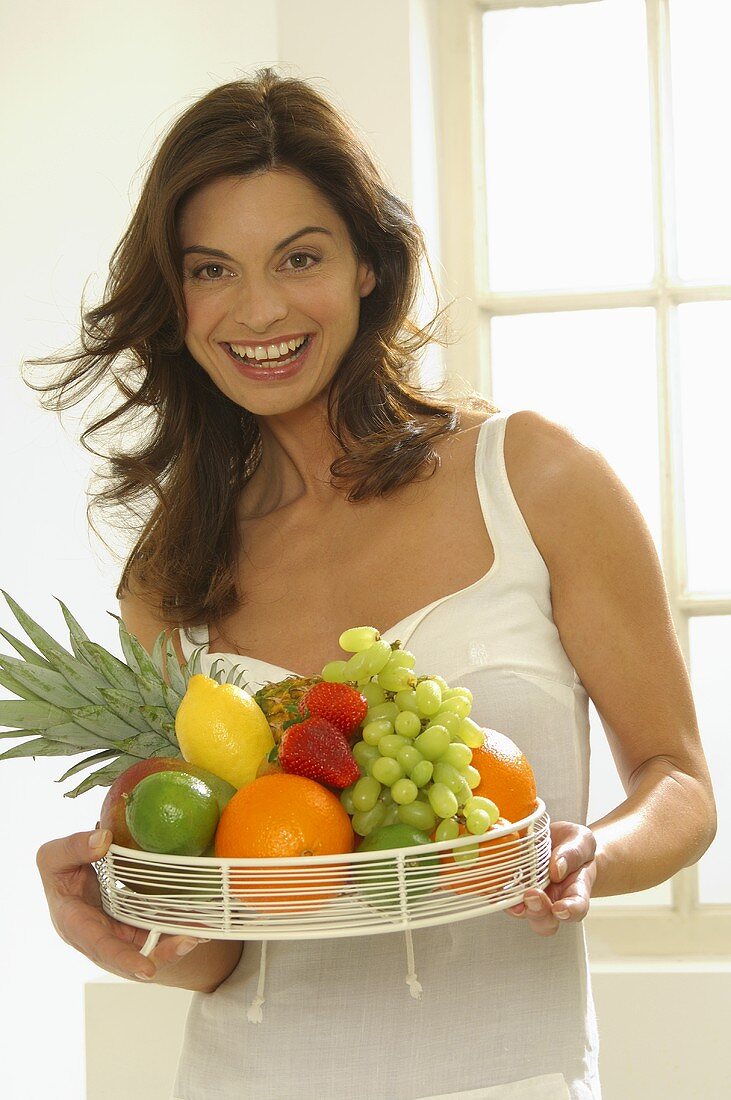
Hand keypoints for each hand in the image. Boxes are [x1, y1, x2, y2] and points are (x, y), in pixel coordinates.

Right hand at [36, 828, 209, 980]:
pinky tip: (199, 922)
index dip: (122, 958)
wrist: (71, 880)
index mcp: (74, 924)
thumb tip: (103, 839)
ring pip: (149, 947)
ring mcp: (118, 936)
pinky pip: (156, 933)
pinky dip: (176, 929)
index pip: (98, 944)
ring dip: (175, 943)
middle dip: (162, 953)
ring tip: (201, 932)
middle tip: (191, 941)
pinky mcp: (134, 929)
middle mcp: (99, 939)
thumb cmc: (60, 872)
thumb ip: (73, 847)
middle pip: (132, 955)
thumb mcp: (54, 857)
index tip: (147, 970)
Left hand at [506, 820, 596, 935]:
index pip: (577, 907)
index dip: (570, 912)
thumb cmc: (572, 845)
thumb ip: (573, 854)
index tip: (560, 909)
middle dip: (538, 912)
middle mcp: (552, 900)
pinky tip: (492, 882)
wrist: (555, 840)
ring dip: (516, 907)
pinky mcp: (512, 888)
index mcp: (575, 890)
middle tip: (532, 895)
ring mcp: (530, 896)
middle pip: (546, 921)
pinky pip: (502, 897)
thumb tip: (557, 869)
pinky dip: (497, 892)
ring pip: (523, 913)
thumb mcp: (581, 841)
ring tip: (511, 894)